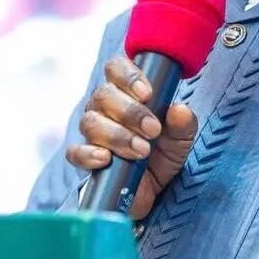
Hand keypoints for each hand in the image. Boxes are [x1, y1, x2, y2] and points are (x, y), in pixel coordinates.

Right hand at [66, 56, 196, 220]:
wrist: (153, 190)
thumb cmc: (163, 154)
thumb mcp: (181, 139)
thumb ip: (183, 124)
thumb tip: (180, 110)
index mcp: (126, 92)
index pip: (116, 68)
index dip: (129, 76)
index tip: (147, 93)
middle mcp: (105, 107)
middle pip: (103, 95)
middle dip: (130, 112)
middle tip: (153, 130)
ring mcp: (93, 132)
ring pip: (91, 122)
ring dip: (118, 136)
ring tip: (141, 150)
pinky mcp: (85, 158)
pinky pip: (75, 152)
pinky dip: (89, 154)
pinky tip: (106, 159)